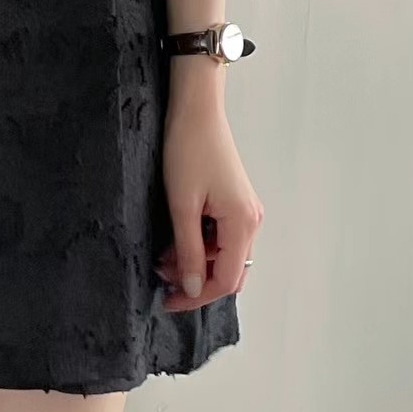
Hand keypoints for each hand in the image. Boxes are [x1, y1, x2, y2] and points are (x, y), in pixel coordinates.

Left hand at [156, 66, 263, 311]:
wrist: (196, 111)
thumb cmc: (188, 150)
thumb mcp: (182, 205)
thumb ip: (189, 251)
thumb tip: (193, 288)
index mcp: (242, 223)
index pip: (226, 280)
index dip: (196, 296)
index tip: (168, 300)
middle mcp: (250, 221)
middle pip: (229, 272)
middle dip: (195, 281)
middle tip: (161, 277)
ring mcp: (244, 212)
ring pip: (223, 256)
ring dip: (194, 263)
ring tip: (161, 256)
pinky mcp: (233, 203)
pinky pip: (220, 238)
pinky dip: (197, 245)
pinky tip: (174, 240)